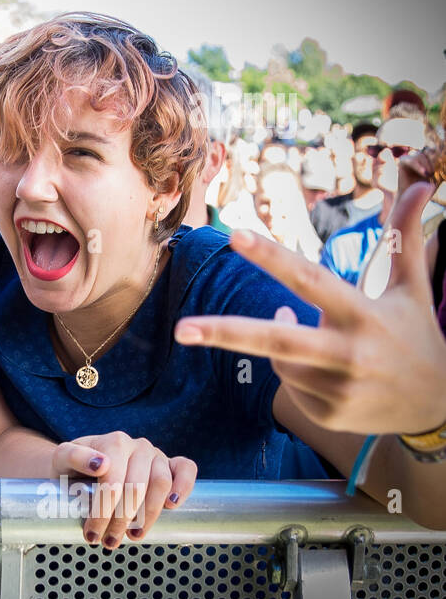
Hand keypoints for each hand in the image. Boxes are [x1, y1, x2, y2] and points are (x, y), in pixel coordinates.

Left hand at [54, 433, 196, 548]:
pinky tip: (173, 506)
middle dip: (121, 520)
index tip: (92, 533)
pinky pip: (186, 469)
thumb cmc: (71, 465)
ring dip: (148, 515)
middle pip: (137, 487)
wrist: (79, 465)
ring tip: (133, 535)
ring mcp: (155, 454)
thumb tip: (101, 464)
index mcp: (114, 442)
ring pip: (161, 484)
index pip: (114, 481)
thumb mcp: (62, 458)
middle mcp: (137, 446)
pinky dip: (184, 486)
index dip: (103, 511)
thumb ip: (74, 456)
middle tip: (109, 541)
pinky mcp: (169, 463)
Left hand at [175, 182, 445, 435]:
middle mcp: (348, 353)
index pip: (308, 279)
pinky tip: (335, 377)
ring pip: (278, 360)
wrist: (441, 408)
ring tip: (331, 348)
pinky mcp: (328, 415)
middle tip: (179, 330)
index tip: (234, 236)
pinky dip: (299, 375)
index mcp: (363, 314)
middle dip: (223, 333)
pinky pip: (289, 386)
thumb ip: (406, 237)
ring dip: (287, 348)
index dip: (270, 257)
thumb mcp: (412, 289)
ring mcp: (336, 389)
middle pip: (274, 341)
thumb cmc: (419, 338)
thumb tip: (419, 183)